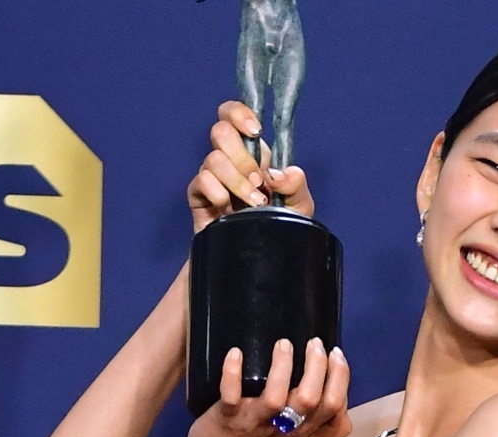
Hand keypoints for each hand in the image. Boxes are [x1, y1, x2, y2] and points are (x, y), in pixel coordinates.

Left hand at [185, 338, 351, 436]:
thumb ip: (329, 426)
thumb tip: (341, 388)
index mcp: (308, 434)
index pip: (334, 407)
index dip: (340, 378)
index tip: (335, 353)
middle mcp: (285, 429)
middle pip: (310, 399)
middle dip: (317, 367)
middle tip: (314, 343)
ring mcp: (256, 423)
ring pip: (275, 398)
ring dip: (281, 367)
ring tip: (284, 344)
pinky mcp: (228, 418)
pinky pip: (230, 395)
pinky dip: (232, 373)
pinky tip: (236, 353)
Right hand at [188, 101, 315, 231]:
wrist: (257, 261)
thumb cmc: (279, 230)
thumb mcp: (299, 209)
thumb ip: (297, 186)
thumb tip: (279, 173)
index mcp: (253, 154)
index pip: (234, 116)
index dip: (239, 113)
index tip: (255, 131)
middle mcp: (230, 161)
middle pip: (220, 131)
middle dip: (242, 156)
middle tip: (258, 182)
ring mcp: (212, 178)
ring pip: (213, 159)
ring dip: (236, 180)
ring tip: (253, 203)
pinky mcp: (198, 197)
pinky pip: (200, 181)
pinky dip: (217, 192)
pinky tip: (228, 209)